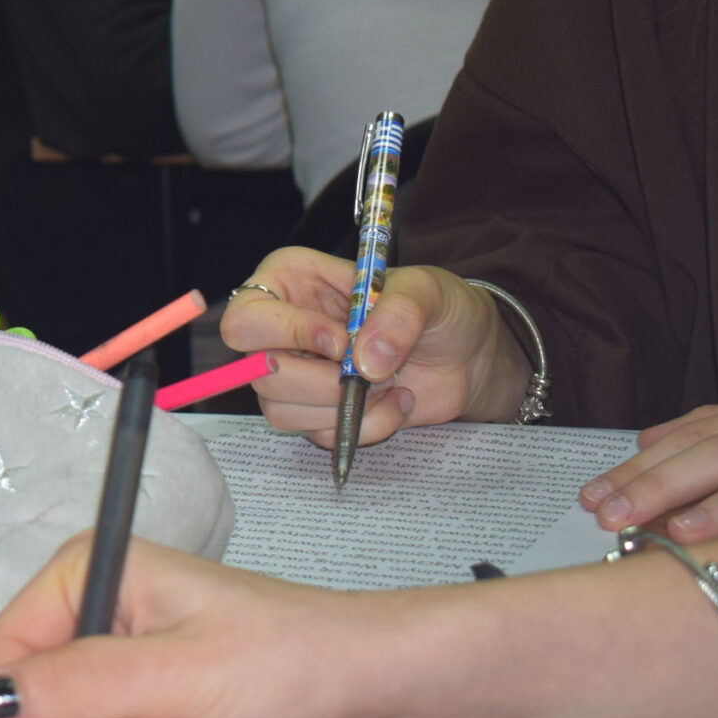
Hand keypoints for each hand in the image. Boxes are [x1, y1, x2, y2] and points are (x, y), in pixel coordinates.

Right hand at [0, 536, 439, 717]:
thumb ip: (77, 687)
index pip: (9, 644)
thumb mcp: (176, 676)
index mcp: (95, 569)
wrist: (377, 693)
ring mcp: (130, 651)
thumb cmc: (290, 661)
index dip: (20, 710)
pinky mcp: (159, 693)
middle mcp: (104, 604)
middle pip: (36, 689)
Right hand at [221, 251, 530, 447]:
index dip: (288, 334)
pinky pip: (317, 435)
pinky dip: (363, 427)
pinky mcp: (318, 411)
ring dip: (341, 408)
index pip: (247, 319)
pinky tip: (395, 403)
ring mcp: (298, 372)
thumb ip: (398, 314)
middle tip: (368, 372)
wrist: (469, 355)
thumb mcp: (427, 291)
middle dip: (320, 381)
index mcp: (289, 282)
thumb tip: (363, 362)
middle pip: (259, 372)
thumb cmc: (440, 309)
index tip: (342, 342)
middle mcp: (282, 328)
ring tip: (389, 386)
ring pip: (280, 409)